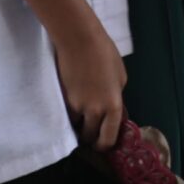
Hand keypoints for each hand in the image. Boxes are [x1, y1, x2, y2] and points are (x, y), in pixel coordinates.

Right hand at [53, 16, 127, 151]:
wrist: (79, 39)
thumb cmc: (105, 54)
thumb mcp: (121, 77)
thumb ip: (117, 97)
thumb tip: (114, 110)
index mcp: (113, 106)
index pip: (108, 138)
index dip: (105, 144)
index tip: (102, 143)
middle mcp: (94, 111)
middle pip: (89, 137)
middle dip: (90, 137)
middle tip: (90, 131)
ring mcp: (76, 106)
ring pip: (75, 127)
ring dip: (78, 125)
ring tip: (80, 116)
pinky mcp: (62, 99)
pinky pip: (66, 114)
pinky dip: (70, 114)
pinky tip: (72, 103)